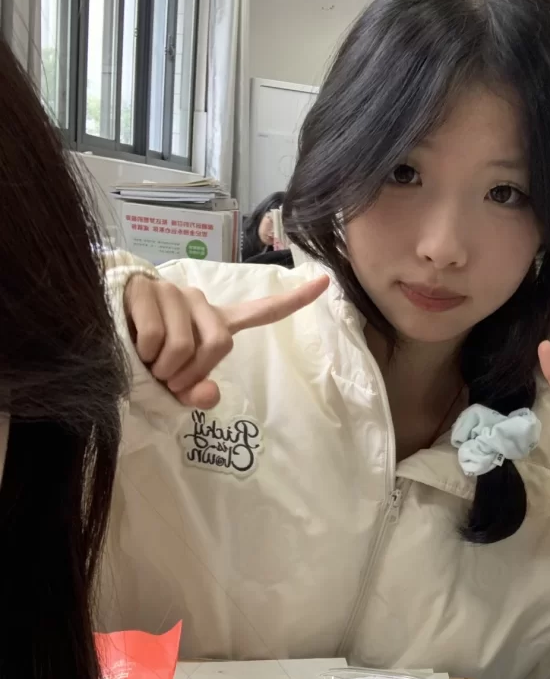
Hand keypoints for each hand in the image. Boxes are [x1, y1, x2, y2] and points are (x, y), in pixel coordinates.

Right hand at [124, 273, 328, 407]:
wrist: (95, 331)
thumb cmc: (141, 361)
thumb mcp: (173, 385)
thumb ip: (196, 394)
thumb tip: (209, 395)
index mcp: (214, 322)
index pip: (260, 311)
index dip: (293, 301)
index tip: (326, 283)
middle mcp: (200, 302)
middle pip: (219, 346)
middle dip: (191, 373)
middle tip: (168, 379)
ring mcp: (175, 293)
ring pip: (184, 345)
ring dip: (162, 368)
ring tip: (147, 363)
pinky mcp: (146, 288)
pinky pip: (154, 336)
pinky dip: (143, 354)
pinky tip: (133, 346)